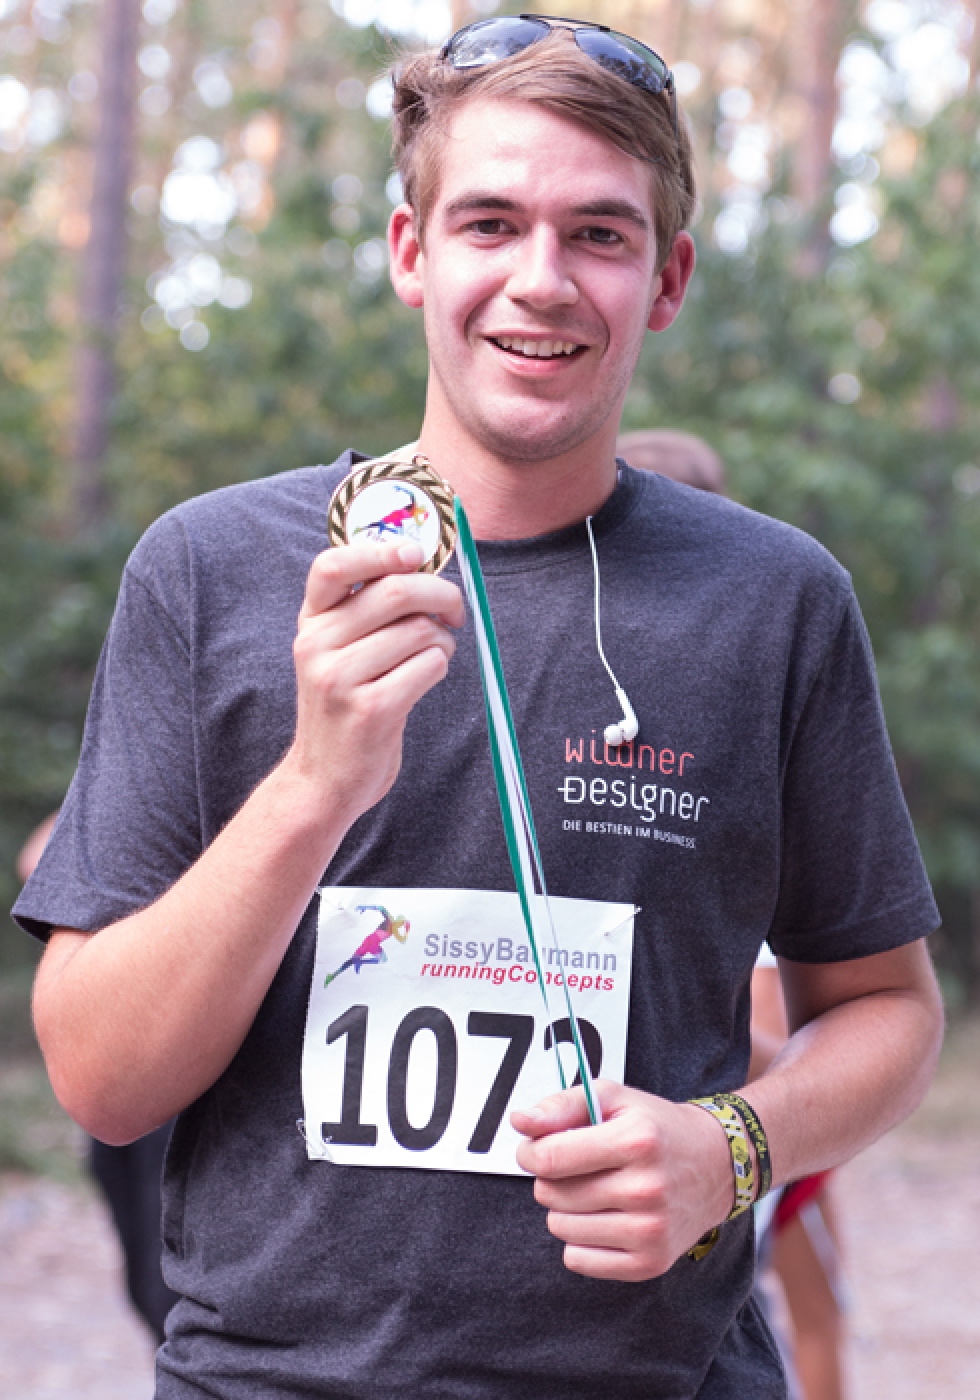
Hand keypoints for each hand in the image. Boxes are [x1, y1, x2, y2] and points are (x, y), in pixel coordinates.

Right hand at [287, 540, 464, 823]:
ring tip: (434, 655)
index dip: (380, 551)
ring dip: (443, 640)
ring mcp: (340, 678)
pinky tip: (425, 678)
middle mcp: (317, 645)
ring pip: (421, 631)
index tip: (415, 555)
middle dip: (441, 595)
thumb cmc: (343, 705)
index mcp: (310, 622)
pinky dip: (440, 667)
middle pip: (396, 592)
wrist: (323, 778)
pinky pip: (429, 666)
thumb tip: (420, 561)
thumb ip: (363, 609)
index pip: (332, 565)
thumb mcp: (335, 651)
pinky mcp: (371, 709)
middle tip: (455, 611)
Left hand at [512, 1081, 733, 1281]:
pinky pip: (578, 1260)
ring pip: (560, 1228)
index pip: (551, 1159)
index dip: (530, 1152)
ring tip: (593, 1190)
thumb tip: (520, 1122)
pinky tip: (603, 1218)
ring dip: (564, 1208)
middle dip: (550, 1178)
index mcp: (636, 1141)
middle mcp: (646, 1189)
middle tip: (576, 1166)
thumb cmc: (656, 1128)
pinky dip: (580, 1240)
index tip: (535, 1148)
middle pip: (552, 1194)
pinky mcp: (650, 1263)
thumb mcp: (612, 1098)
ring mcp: (650, 1231)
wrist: (715, 1165)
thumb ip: (561, 1106)